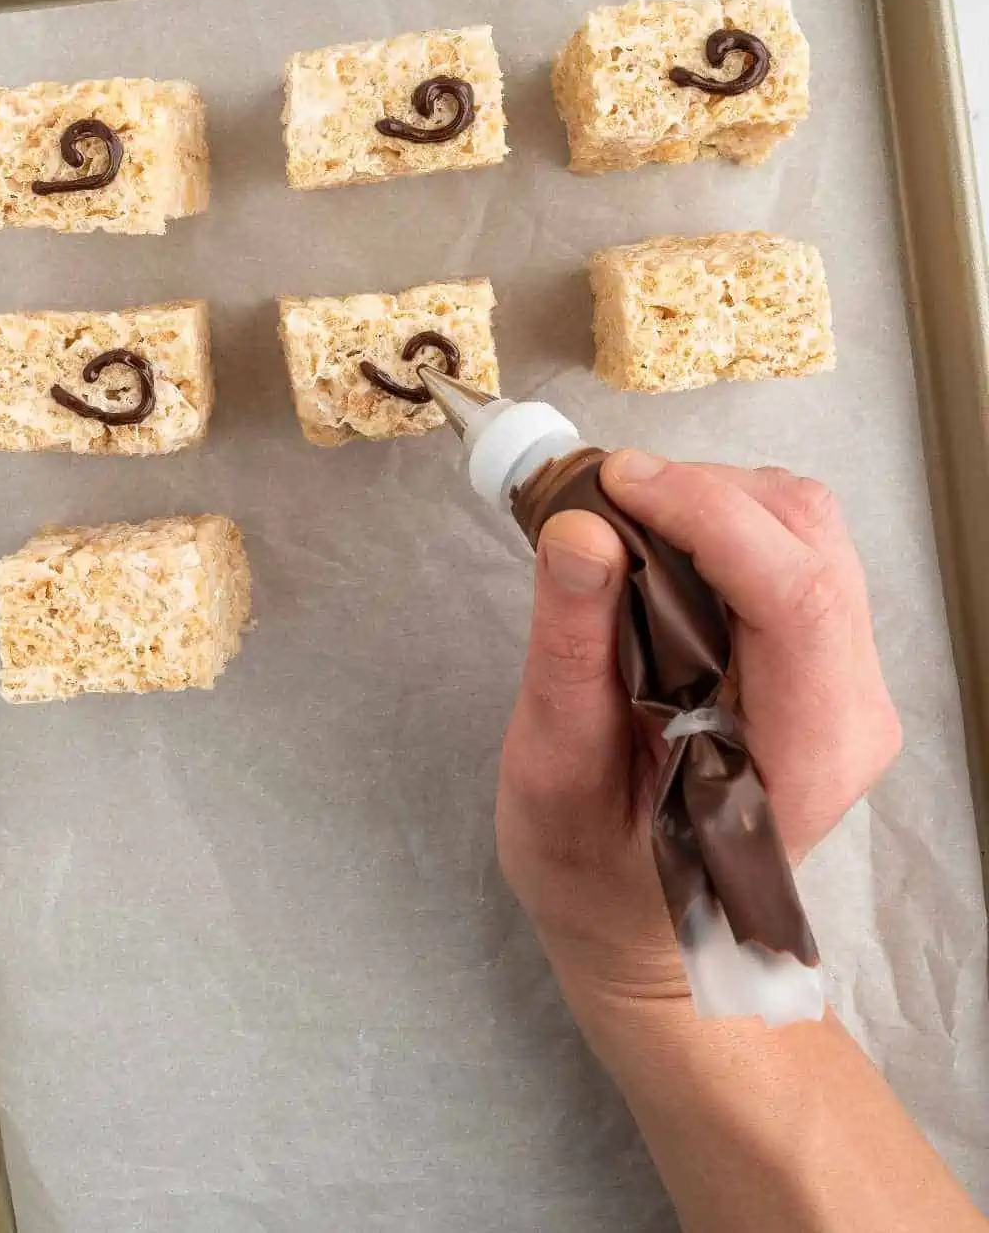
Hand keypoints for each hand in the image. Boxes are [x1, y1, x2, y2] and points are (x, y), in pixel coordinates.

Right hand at [496, 451, 902, 1038]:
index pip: (796, 595)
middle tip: (599, 500)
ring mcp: (849, 678)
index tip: (614, 484)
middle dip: (700, 494)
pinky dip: (719, 521)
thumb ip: (573, 652)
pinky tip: (656, 547)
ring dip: (709, 500)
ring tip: (620, 522)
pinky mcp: (825, 654)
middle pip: (809, 539)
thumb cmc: (597, 875)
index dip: (708, 516)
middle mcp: (852, 709)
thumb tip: (581, 526)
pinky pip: (791, 547)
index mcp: (804, 757)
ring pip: (805, 526)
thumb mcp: (556, 776)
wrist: (641, 924)